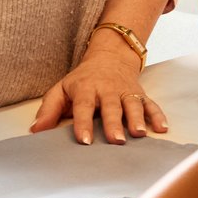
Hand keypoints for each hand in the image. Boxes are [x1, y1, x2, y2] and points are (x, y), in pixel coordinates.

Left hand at [29, 51, 167, 146]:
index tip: (84, 140)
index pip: (84, 107)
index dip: (83, 123)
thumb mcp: (61, 89)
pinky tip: (162, 128)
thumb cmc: (82, 79)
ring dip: (138, 118)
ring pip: (133, 104)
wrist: (110, 57)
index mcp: (86, 89)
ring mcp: (126, 91)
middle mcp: (108, 89)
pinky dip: (158, 115)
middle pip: (112, 107)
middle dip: (114, 123)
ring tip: (139, 134)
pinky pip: (151, 104)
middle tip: (116, 140)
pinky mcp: (140, 93)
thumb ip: (49, 109)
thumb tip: (36, 130)